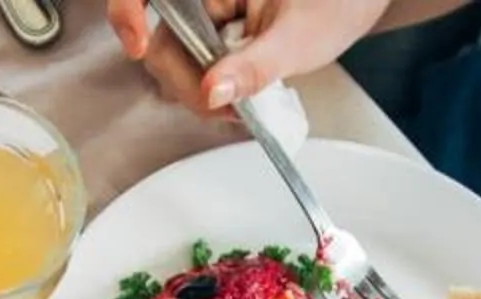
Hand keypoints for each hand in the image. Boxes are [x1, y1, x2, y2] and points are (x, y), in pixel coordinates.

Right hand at [108, 0, 389, 111]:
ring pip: (172, 58)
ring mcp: (203, 13)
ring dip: (199, 90)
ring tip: (241, 102)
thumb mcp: (298, 39)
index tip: (138, 44)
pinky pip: (190, 64)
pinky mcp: (208, 33)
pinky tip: (236, 94)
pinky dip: (209, 86)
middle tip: (226, 107)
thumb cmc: (337, 3)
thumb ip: (254, 66)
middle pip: (160, 38)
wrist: (355, 4)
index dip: (126, 12)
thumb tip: (212, 92)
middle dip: (185, 80)